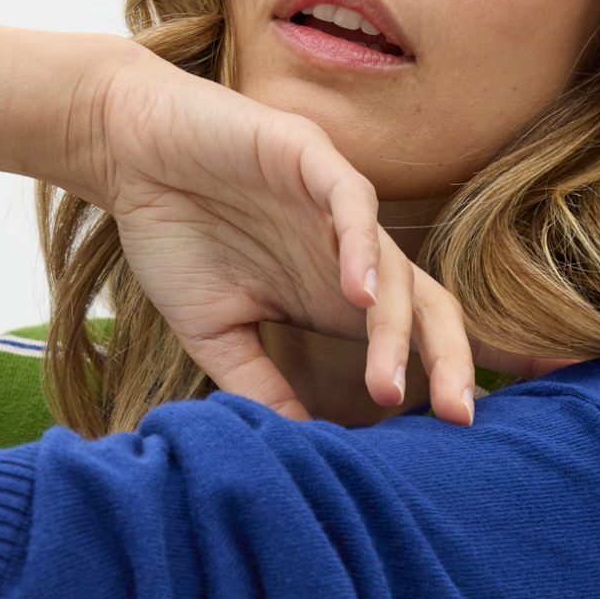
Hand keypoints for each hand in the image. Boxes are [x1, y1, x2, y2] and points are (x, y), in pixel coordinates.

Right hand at [66, 42, 541, 423]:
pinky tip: (355, 291)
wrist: (126, 151)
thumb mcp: (216, 331)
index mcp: (336, 294)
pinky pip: (351, 201)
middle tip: (459, 417)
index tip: (473, 427)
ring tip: (386, 385)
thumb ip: (259, 384)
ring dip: (393, 329)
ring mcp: (334, 204)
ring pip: (392, 267)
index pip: (414, 336)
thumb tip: (300, 447)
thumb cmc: (174, 234)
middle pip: (426, 307)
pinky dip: (360, 244)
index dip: (452, 371)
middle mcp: (349, 253)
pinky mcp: (309, 156)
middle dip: (451, 360)